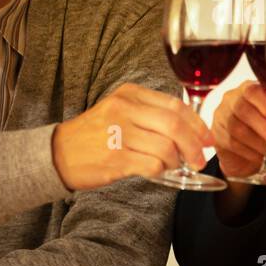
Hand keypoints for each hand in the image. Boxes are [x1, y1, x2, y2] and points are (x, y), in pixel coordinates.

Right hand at [52, 82, 213, 190]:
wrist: (57, 153)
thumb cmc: (94, 134)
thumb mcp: (119, 110)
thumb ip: (150, 113)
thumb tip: (190, 129)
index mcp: (129, 94)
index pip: (175, 106)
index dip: (198, 124)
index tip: (208, 138)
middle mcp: (124, 110)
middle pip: (174, 126)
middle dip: (194, 145)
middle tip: (200, 158)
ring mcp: (118, 134)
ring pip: (166, 148)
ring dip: (176, 161)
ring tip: (173, 165)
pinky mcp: (115, 159)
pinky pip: (152, 165)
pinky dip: (162, 171)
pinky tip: (158, 171)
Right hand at [210, 81, 265, 178]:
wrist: (243, 150)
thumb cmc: (264, 126)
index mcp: (247, 88)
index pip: (253, 91)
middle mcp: (230, 99)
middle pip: (244, 110)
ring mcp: (220, 117)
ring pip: (237, 129)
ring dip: (261, 144)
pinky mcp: (216, 136)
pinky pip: (232, 144)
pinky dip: (251, 152)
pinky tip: (263, 157)